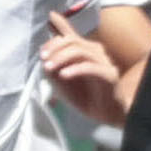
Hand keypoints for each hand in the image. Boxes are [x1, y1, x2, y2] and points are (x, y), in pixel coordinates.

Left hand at [38, 9, 125, 123]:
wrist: (103, 113)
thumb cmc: (84, 95)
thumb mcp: (62, 78)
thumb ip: (54, 64)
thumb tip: (43, 51)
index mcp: (86, 50)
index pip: (68, 37)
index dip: (52, 43)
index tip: (41, 54)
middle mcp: (96, 52)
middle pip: (73, 41)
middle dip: (55, 48)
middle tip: (43, 59)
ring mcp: (104, 62)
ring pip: (81, 51)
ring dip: (61, 58)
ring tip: (48, 69)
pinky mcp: (110, 74)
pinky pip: (91, 67)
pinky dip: (75, 69)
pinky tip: (63, 75)